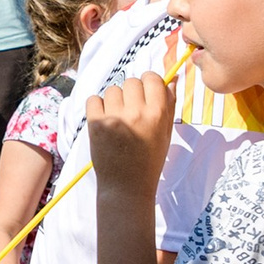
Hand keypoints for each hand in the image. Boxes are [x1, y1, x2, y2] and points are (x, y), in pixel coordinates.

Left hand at [86, 72, 174, 194]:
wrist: (126, 185)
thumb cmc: (149, 159)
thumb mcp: (166, 133)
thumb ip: (168, 105)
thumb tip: (170, 79)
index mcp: (157, 115)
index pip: (152, 79)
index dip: (149, 83)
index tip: (146, 92)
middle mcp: (136, 113)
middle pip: (131, 82)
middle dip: (132, 92)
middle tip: (132, 110)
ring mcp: (114, 117)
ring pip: (113, 90)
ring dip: (115, 100)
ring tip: (119, 119)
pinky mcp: (95, 122)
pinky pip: (94, 99)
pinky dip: (98, 106)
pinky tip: (105, 120)